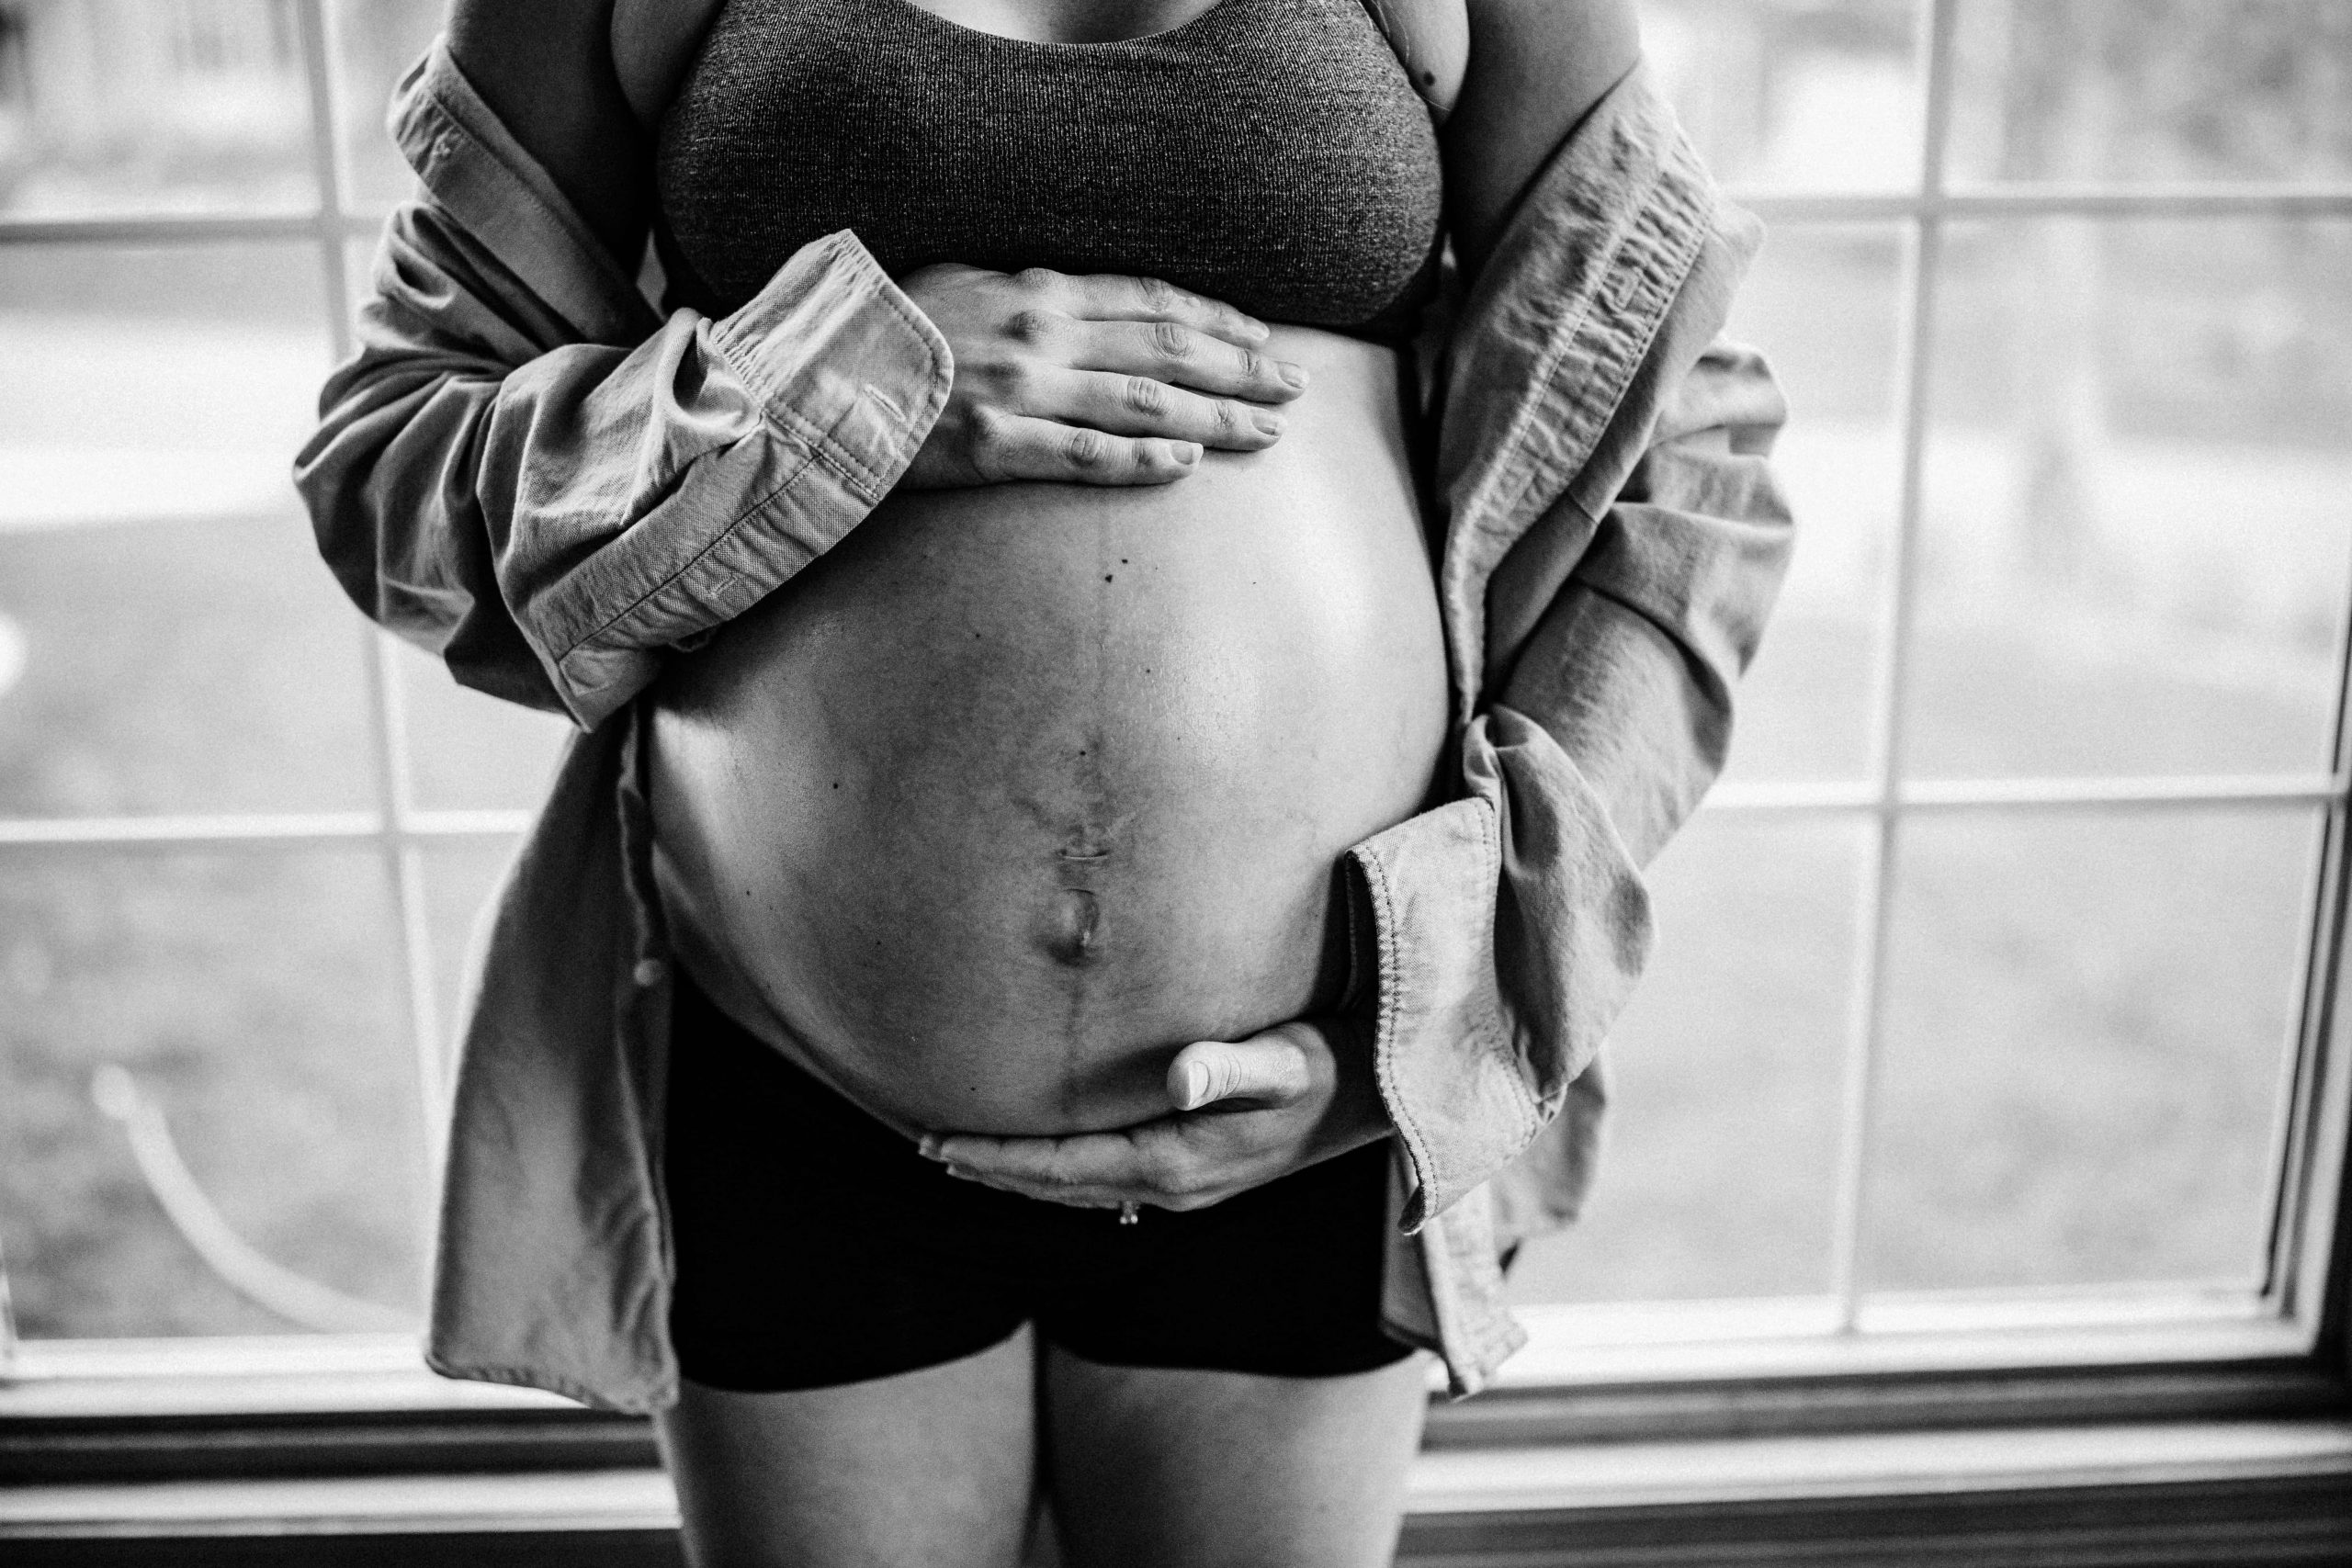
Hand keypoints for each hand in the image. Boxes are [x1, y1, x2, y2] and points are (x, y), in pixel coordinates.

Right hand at [896, 264, 1308, 489]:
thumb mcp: (959, 282)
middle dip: (1242, 366)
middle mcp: (1041, 334)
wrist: (813, 379)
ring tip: (1266, 429)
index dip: (1215, 318)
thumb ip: (1021, 290)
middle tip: (1296, 386)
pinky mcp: (995, 447)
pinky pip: (1085, 455)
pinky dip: (1143, 458)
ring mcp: (1021, 391)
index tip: (1262, 335)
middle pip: (1168, 349)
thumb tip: (1072, 297)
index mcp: (1036, 290)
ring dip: (1215, 415)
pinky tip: (1189, 463)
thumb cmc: (884, 332)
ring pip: (1144, 402)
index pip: (1150, 300)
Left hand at [922, 1017, 1388, 1212]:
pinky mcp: (1203, 1176)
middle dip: (991, 1170)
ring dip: (1022, 1176)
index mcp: (1176, 1161)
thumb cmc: (1338, 1062)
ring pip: (1081, 1189)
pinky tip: (1051, 1163)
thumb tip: (1179, 1077)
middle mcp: (1175, 1186)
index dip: (993, 1157)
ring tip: (966, 1157)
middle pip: (1058, 1186)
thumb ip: (1232, 1065)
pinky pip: (1111, 1184)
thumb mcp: (1289, 1059)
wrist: (1391, 1098)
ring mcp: (1190, 1188)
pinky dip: (1065, 1174)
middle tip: (925, 1147)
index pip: (1059, 1167)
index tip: (933, 1142)